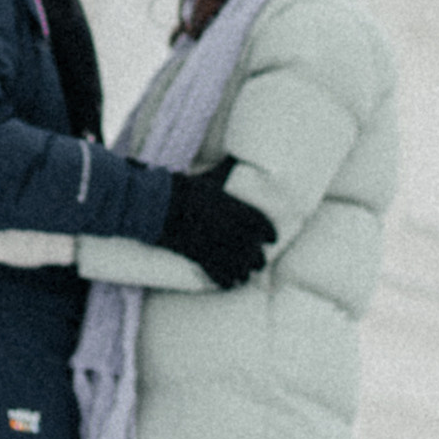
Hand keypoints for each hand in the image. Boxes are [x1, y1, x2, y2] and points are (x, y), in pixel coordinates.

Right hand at [158, 162, 274, 290]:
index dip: (270, 235)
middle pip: (257, 255)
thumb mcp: (213, 177)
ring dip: (244, 273)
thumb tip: (235, 156)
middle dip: (258, 259)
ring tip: (245, 275)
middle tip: (258, 261)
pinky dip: (228, 281)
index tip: (272, 239)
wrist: (166, 206)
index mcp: (242, 213)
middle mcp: (237, 234)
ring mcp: (221, 249)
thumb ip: (228, 167)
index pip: (266, 228)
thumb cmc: (190, 188)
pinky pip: (222, 277)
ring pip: (242, 270)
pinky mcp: (205, 260)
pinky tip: (230, 283)